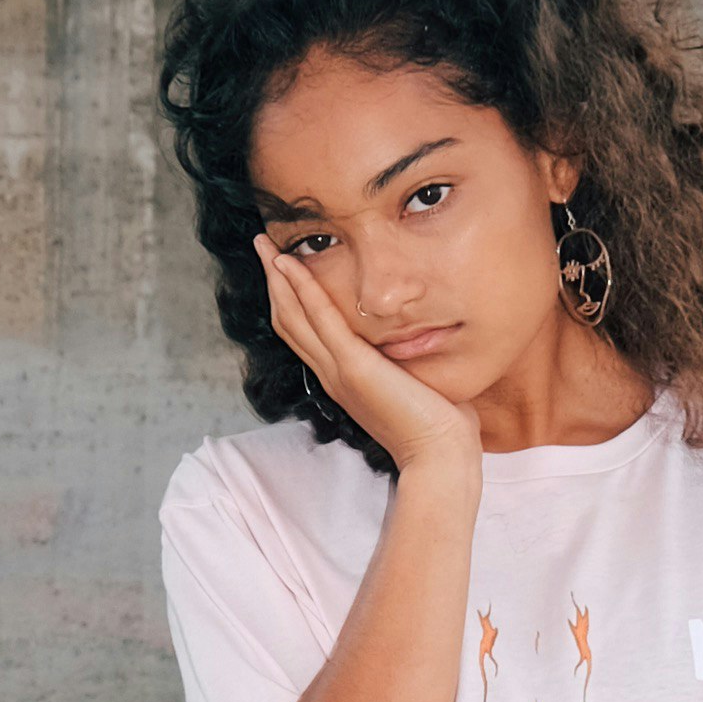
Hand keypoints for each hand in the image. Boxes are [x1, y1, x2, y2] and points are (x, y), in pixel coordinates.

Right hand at [253, 229, 478, 483]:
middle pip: (288, 320)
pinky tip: (290, 264)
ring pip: (294, 316)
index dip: (289, 299)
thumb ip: (406, 363)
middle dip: (273, 280)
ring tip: (265, 244)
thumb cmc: (438, 426)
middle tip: (262, 245)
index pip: (304, 333)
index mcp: (342, 380)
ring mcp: (338, 370)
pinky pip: (320, 318)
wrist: (440, 456)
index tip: (283, 268)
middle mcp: (331, 374)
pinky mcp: (354, 366)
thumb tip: (422, 339)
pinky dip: (302, 289)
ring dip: (277, 277)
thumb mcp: (414, 385)